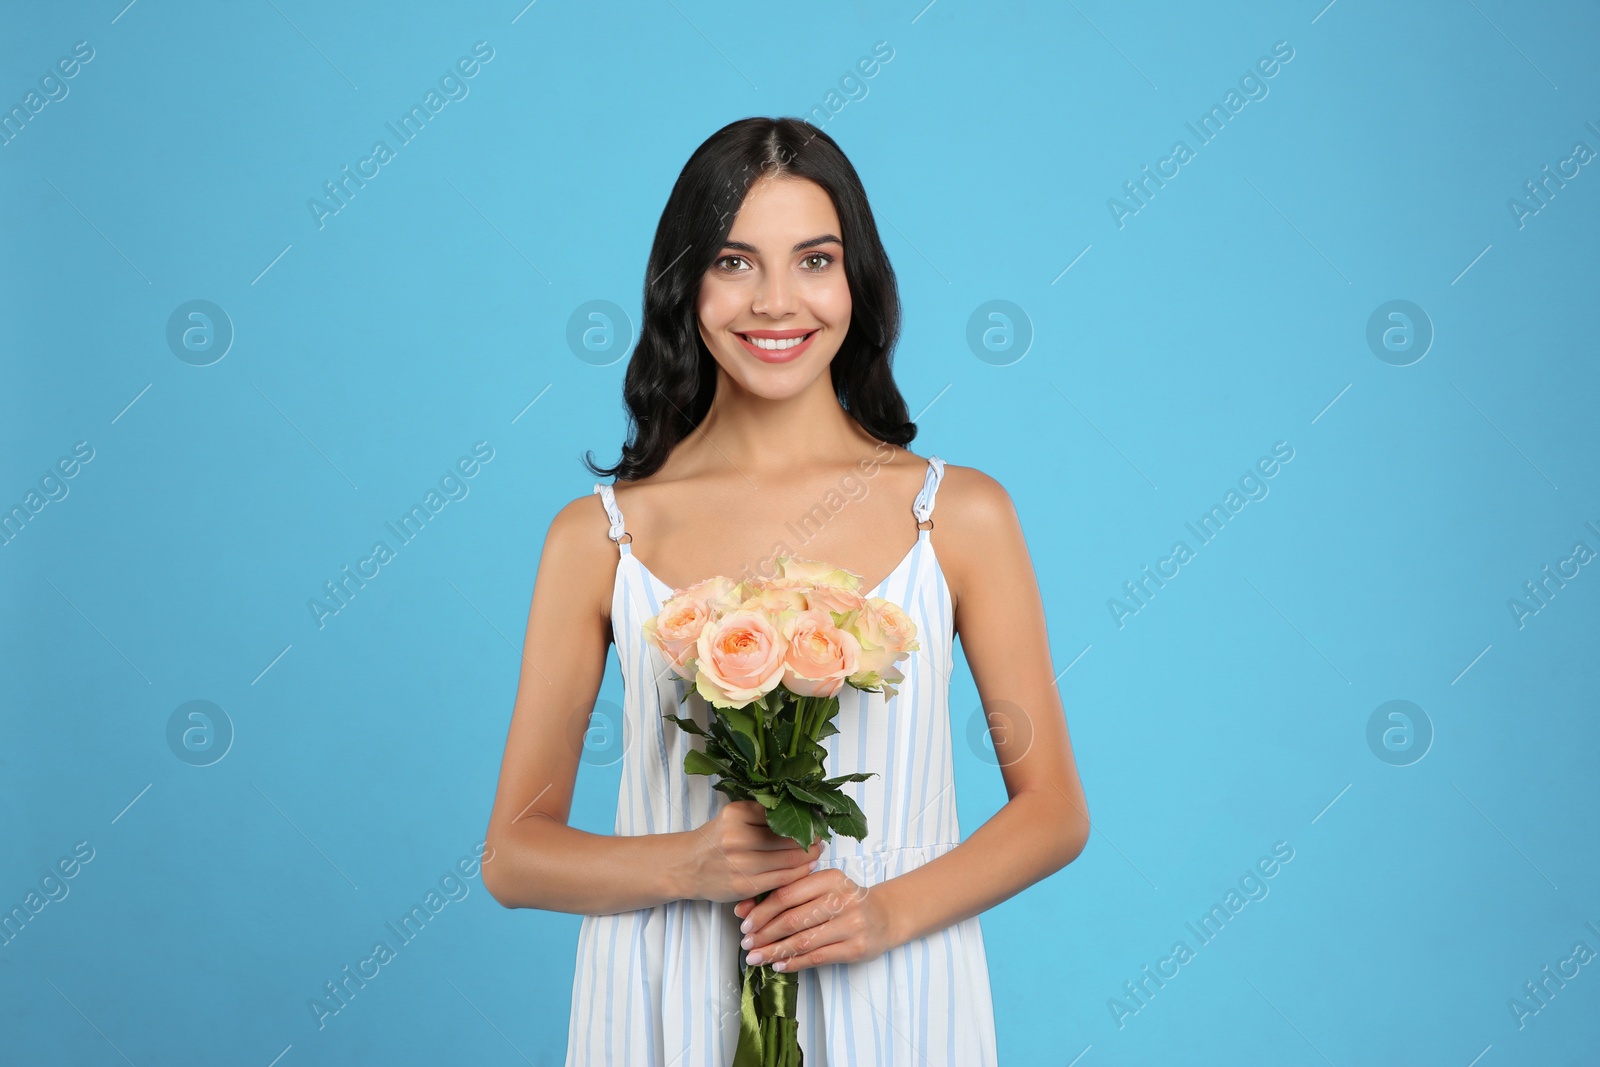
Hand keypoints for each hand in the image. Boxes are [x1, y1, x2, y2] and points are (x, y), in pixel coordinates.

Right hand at [682, 800, 823, 903]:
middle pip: (787, 838)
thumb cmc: (716, 839)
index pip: (780, 815)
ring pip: (788, 860)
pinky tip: (805, 868)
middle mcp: (736, 838)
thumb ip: (763, 813)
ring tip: (816, 851)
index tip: (818, 819)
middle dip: (810, 839)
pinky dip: (798, 874)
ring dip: (808, 856)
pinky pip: (781, 880)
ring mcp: (740, 864)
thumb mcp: (733, 816)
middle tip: (822, 838)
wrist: (687, 866)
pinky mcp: (744, 886)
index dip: (804, 819)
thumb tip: (804, 813)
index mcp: (736, 814)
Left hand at [732, 866, 897, 972]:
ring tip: (756, 957)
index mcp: (830, 878)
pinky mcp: (856, 947)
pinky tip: (778, 965)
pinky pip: (817, 957)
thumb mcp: (821, 889)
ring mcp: (851, 924)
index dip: (762, 910)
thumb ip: (788, 894)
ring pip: (803, 940)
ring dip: (775, 951)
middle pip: (793, 918)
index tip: (744, 922)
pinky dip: (794, 963)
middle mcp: (842, 899)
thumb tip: (744, 910)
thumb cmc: (844, 901)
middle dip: (764, 933)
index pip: (787, 893)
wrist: (884, 917)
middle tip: (746, 943)